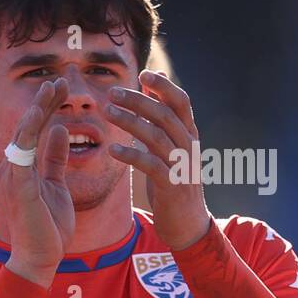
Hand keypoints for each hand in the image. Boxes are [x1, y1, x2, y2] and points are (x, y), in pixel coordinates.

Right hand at [0, 79, 74, 287]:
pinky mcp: (20, 187)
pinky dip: (30, 134)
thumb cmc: (48, 225)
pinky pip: (23, 154)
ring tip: (51, 89)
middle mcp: (15, 168)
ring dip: (37, 110)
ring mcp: (16, 176)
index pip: (36, 128)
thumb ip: (55, 158)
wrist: (41, 257)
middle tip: (60, 80)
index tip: (62, 87)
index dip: (47, 106)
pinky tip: (40, 116)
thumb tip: (61, 130)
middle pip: (28, 126)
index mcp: (25, 166)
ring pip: (23, 135)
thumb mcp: (57, 184)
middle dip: (44, 101)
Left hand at [104, 70, 210, 250]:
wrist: (188, 224)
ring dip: (131, 122)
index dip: (164, 86)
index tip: (143, 73)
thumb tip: (151, 91)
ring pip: (156, 136)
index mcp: (188, 134)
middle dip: (139, 100)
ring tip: (108, 112)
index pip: (181, 102)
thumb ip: (162, 122)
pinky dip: (131, 155)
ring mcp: (181, 166)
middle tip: (112, 92)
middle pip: (165, 115)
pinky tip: (112, 149)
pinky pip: (150, 166)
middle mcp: (188, 146)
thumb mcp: (171, 149)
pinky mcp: (171, 186)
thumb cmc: (174, 182)